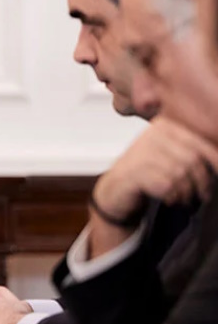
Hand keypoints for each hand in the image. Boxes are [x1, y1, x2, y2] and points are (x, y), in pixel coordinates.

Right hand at [93, 116, 217, 220]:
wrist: (117, 187)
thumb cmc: (149, 171)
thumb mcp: (172, 153)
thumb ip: (193, 150)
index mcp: (165, 125)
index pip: (200, 142)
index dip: (216, 160)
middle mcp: (152, 135)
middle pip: (193, 159)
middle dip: (203, 181)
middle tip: (204, 194)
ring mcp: (141, 152)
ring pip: (181, 174)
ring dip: (187, 192)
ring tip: (183, 198)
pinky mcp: (134, 172)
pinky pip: (166, 186)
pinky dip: (172, 196)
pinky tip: (169, 198)